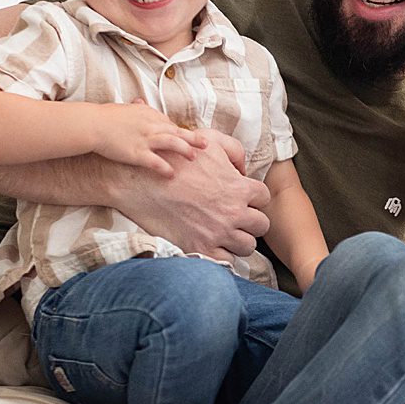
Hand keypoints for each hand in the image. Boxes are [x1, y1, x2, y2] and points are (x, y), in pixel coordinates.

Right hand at [88, 104, 199, 171]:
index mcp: (149, 114)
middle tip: (206, 144)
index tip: (187, 137)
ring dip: (185, 150)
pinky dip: (165, 168)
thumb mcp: (125, 109)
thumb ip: (137, 109)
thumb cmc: (105, 116)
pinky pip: (155, 161)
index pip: (169, 124)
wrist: (92, 124)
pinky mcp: (136, 153)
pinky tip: (171, 174)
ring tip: (194, 158)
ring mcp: (145, 139)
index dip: (179, 132)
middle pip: (177, 131)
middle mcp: (151, 126)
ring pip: (172, 143)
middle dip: (193, 138)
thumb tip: (140, 104)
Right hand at [107, 130, 265, 258]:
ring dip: (239, 240)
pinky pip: (225, 262)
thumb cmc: (175, 158)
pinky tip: (212, 245)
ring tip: (225, 233)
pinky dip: (222, 255)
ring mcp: (218, 233)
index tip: (241, 199)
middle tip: (235, 218)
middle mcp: (233, 212)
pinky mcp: (200, 249)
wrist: (141, 181)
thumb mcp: (210, 141)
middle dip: (250, 222)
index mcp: (239, 187)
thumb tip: (244, 170)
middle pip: (261, 226)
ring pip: (247, 246)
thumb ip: (234, 150)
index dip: (253, 198)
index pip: (264, 198)